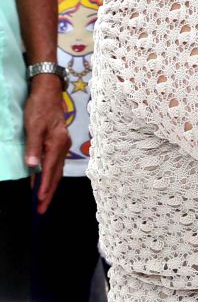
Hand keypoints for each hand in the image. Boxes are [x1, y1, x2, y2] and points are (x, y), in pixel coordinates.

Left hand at [23, 77, 69, 213]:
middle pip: (56, 174)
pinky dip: (50, 176)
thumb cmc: (39, 107)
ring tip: (43, 201)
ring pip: (57, 171)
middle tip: (42, 210)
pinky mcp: (58, 143)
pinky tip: (44, 182)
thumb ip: (32, 147)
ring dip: (49, 187)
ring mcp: (62, 145)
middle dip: (48, 193)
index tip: (39, 200)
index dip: (44, 186)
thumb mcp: (33, 126)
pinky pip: (55, 164)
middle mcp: (62, 146)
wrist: (48, 92)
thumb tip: (31, 167)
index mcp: (57, 143)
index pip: (50, 170)